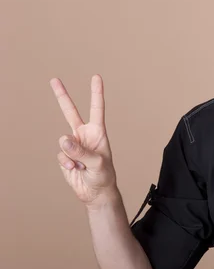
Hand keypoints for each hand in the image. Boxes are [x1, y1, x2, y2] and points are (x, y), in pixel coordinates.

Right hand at [50, 74, 116, 206]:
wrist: (96, 191)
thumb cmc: (104, 175)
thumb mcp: (97, 163)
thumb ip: (81, 151)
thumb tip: (63, 139)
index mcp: (97, 132)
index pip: (97, 109)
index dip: (96, 93)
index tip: (96, 77)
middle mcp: (84, 135)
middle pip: (70, 112)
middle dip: (62, 96)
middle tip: (54, 79)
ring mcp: (73, 144)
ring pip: (63, 142)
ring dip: (71, 155)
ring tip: (82, 165)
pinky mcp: (65, 156)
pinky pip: (61, 156)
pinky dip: (67, 164)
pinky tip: (76, 170)